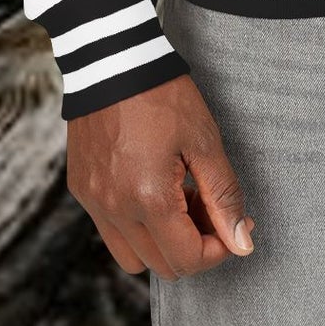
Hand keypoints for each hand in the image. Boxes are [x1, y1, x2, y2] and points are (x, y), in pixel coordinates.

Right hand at [66, 73, 255, 279]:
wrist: (112, 60)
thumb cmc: (162, 95)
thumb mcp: (204, 141)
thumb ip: (224, 196)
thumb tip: (242, 243)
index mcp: (149, 198)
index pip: (188, 259)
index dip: (220, 249)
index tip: (234, 222)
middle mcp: (115, 209)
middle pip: (162, 265)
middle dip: (194, 244)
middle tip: (208, 203)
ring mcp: (94, 202)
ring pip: (134, 257)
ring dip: (162, 241)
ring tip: (179, 198)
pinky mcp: (82, 190)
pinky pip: (111, 232)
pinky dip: (136, 225)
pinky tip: (152, 188)